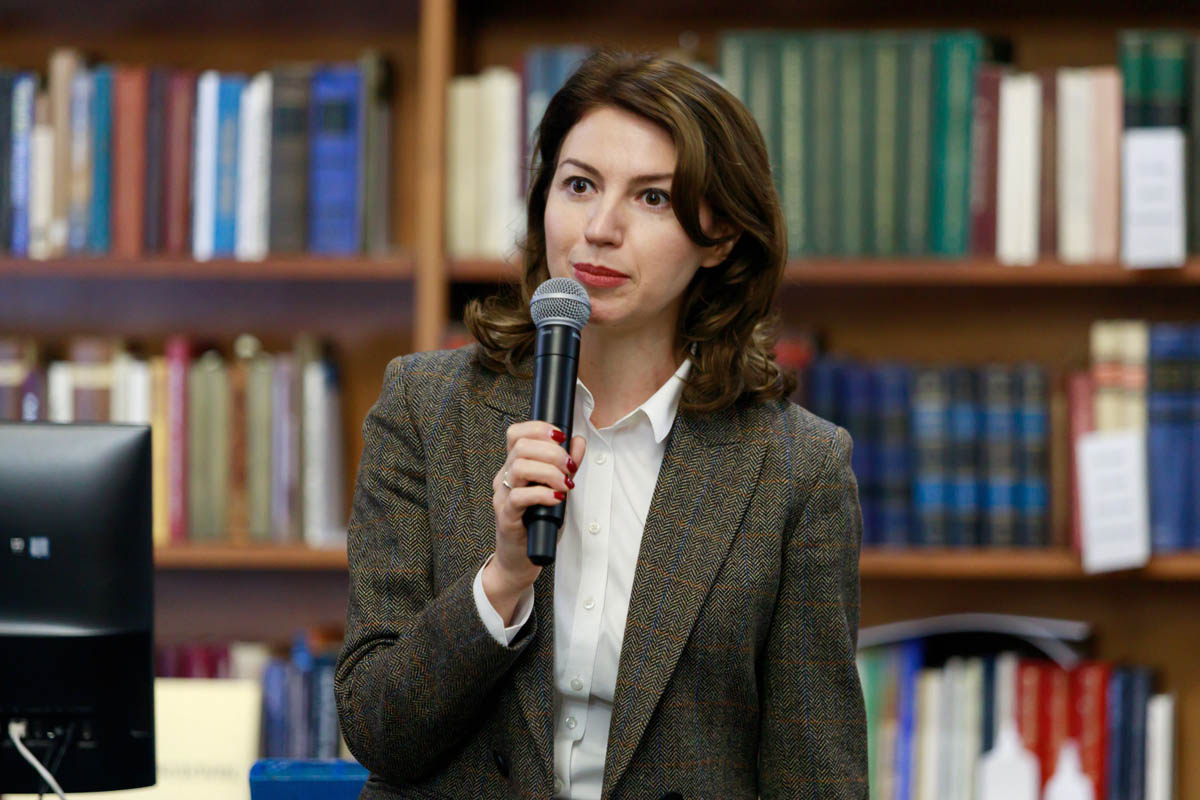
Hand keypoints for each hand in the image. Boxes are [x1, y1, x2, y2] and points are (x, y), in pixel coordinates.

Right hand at [484, 422, 585, 620]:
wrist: (519, 560)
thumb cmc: (537, 523)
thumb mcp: (556, 489)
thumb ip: (566, 465)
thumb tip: (579, 441)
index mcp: (513, 466)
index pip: (516, 433)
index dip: (539, 428)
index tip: (561, 438)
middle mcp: (504, 477)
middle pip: (521, 446)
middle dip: (552, 452)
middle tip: (569, 468)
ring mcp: (502, 496)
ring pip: (519, 467)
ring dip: (549, 472)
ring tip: (566, 485)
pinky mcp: (506, 517)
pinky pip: (519, 497)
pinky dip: (543, 494)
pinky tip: (557, 499)